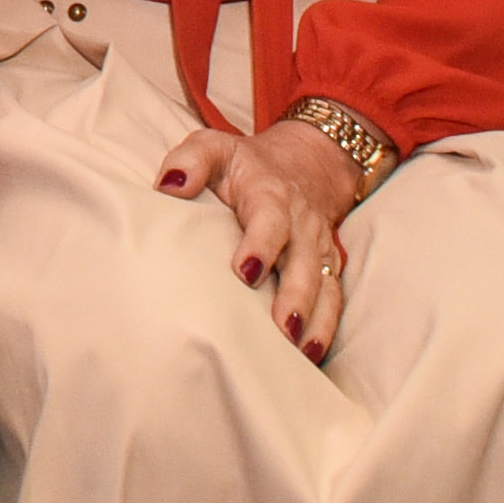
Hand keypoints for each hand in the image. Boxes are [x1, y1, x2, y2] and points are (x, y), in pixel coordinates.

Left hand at [155, 117, 363, 362]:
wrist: (304, 164)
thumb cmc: (244, 164)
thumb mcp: (214, 146)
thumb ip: (191, 160)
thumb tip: (169, 184)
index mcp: (270, 193)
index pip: (270, 218)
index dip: (261, 243)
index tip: (245, 271)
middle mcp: (300, 223)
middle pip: (303, 261)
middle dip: (295, 295)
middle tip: (282, 328)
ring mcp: (318, 247)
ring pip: (324, 284)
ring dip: (315, 318)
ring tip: (300, 351)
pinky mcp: (328, 266)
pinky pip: (334, 297)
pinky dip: (327, 327)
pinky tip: (311, 355)